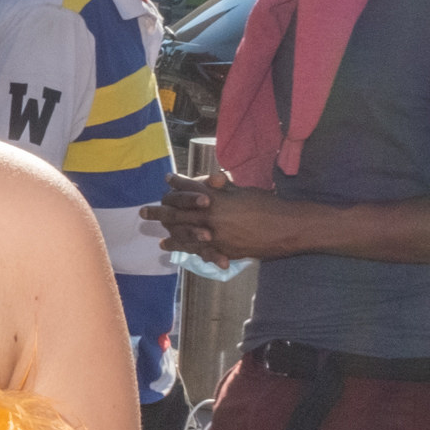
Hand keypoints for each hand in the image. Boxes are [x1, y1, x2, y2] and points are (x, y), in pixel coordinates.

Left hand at [143, 166, 310, 264]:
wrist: (287, 228)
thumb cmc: (268, 205)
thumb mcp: (245, 191)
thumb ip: (226, 189)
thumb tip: (213, 179)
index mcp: (218, 198)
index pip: (190, 189)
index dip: (177, 184)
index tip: (166, 180)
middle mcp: (213, 217)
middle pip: (180, 213)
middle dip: (160, 212)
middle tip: (143, 212)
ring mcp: (217, 236)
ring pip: (186, 234)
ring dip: (169, 234)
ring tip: (156, 236)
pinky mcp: (225, 250)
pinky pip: (201, 250)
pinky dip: (186, 249)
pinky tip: (174, 249)